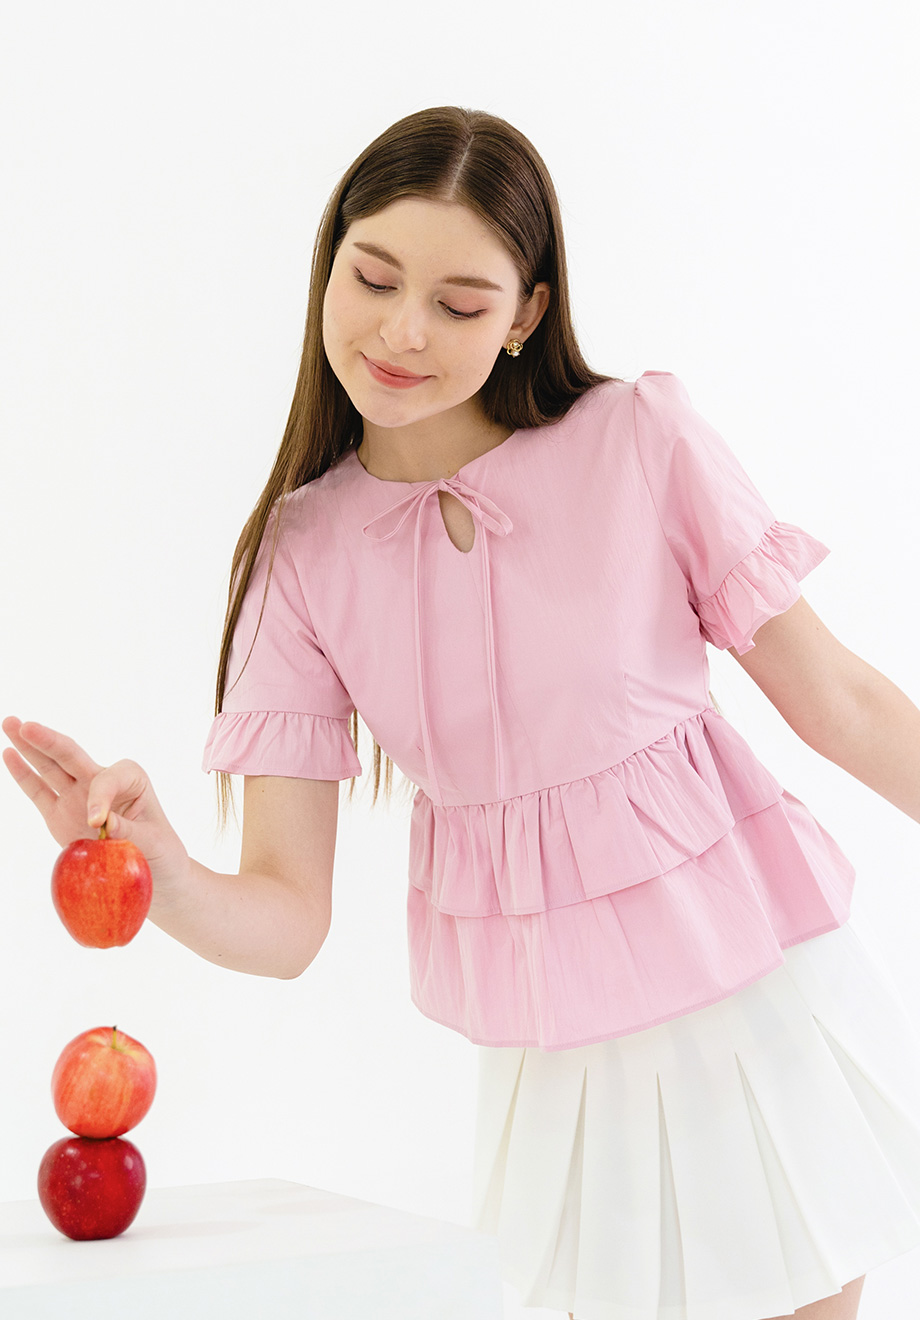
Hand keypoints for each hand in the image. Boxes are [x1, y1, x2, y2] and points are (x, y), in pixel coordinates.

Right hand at [2, 717, 189, 902]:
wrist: (151, 870)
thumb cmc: (160, 852)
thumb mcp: (154, 843)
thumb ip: (130, 832)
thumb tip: (103, 823)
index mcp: (131, 780)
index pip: (108, 779)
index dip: (99, 798)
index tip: (96, 823)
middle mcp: (102, 780)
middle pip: (73, 756)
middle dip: (49, 741)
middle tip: (27, 726)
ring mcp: (78, 795)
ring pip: (51, 767)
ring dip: (30, 747)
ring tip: (10, 723)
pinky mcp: (61, 813)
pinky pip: (40, 792)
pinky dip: (24, 775)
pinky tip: (9, 754)